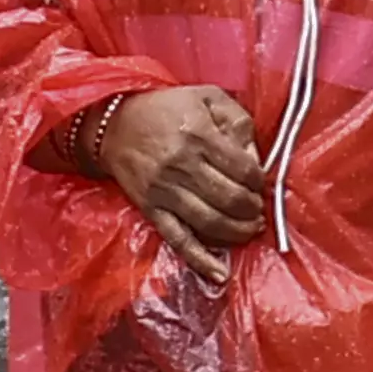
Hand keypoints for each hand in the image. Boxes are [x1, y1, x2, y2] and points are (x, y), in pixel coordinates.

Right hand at [98, 85, 264, 283]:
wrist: (112, 124)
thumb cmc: (166, 109)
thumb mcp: (208, 97)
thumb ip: (238, 122)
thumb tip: (257, 159)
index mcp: (199, 136)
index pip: (244, 169)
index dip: (260, 181)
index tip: (260, 183)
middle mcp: (182, 165)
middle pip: (231, 199)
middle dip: (253, 209)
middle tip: (259, 209)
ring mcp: (164, 191)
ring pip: (211, 222)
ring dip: (238, 232)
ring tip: (250, 229)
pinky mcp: (151, 209)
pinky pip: (178, 239)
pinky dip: (201, 259)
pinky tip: (220, 274)